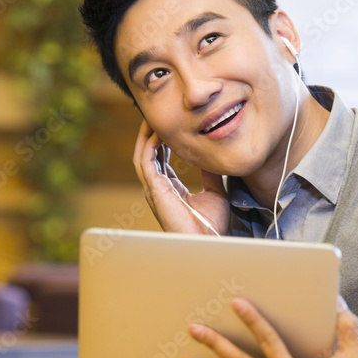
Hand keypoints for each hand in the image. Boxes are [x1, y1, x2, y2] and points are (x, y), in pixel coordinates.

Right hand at [133, 120, 229, 234]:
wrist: (208, 241)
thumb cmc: (211, 224)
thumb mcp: (215, 191)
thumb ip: (210, 173)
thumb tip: (212, 156)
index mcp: (170, 188)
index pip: (160, 158)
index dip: (162, 141)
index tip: (169, 125)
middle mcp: (158, 187)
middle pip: (148, 154)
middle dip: (150, 133)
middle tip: (156, 115)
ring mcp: (154, 189)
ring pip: (142, 155)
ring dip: (145, 136)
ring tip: (151, 118)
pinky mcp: (154, 190)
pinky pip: (145, 162)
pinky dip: (149, 146)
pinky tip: (156, 133)